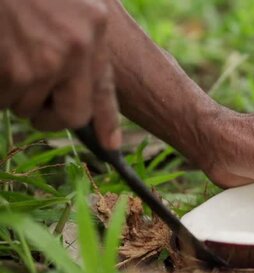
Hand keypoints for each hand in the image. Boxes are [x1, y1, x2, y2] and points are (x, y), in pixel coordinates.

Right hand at [0, 0, 119, 148]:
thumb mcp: (70, 1)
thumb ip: (77, 34)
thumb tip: (74, 81)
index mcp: (92, 27)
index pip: (105, 88)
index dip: (107, 120)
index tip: (111, 145)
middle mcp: (74, 49)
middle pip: (70, 114)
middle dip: (50, 116)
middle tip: (37, 107)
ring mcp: (41, 61)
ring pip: (26, 104)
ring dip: (14, 91)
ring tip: (8, 54)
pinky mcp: (11, 69)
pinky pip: (3, 97)